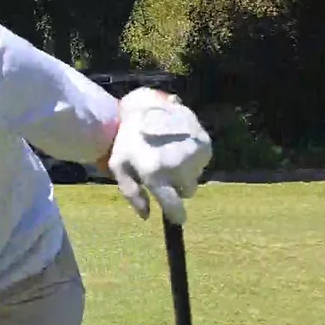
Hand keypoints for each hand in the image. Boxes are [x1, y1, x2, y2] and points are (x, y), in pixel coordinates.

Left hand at [107, 88, 212, 224]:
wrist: (145, 106)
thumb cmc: (128, 140)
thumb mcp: (119, 167)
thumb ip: (132, 194)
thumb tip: (147, 217)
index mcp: (155, 174)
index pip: (174, 206)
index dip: (177, 215)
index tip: (178, 218)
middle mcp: (178, 166)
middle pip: (187, 191)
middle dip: (177, 186)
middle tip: (164, 171)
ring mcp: (194, 154)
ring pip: (196, 175)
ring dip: (185, 170)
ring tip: (169, 153)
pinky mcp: (204, 143)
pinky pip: (202, 161)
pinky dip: (192, 157)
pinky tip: (178, 144)